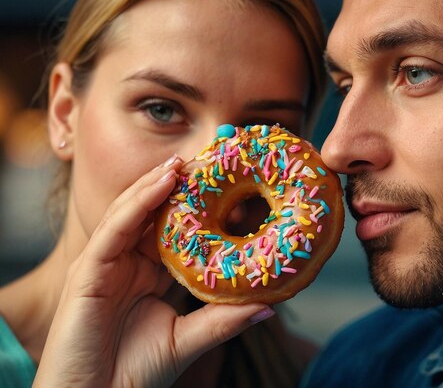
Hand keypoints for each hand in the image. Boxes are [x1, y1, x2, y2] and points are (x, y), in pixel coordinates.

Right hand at [33, 155, 273, 387]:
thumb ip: (223, 320)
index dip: (194, 207)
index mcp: (146, 274)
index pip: (170, 229)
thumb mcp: (187, 339)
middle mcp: (124, 262)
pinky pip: (114, 228)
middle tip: (205, 162)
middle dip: (174, 185)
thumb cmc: (135, 372)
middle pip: (149, 212)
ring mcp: (104, 263)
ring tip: (183, 162)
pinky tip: (163, 182)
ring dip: (156, 182)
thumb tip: (268, 306)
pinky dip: (138, 202)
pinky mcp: (87, 270)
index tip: (224, 186)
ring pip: (129, 211)